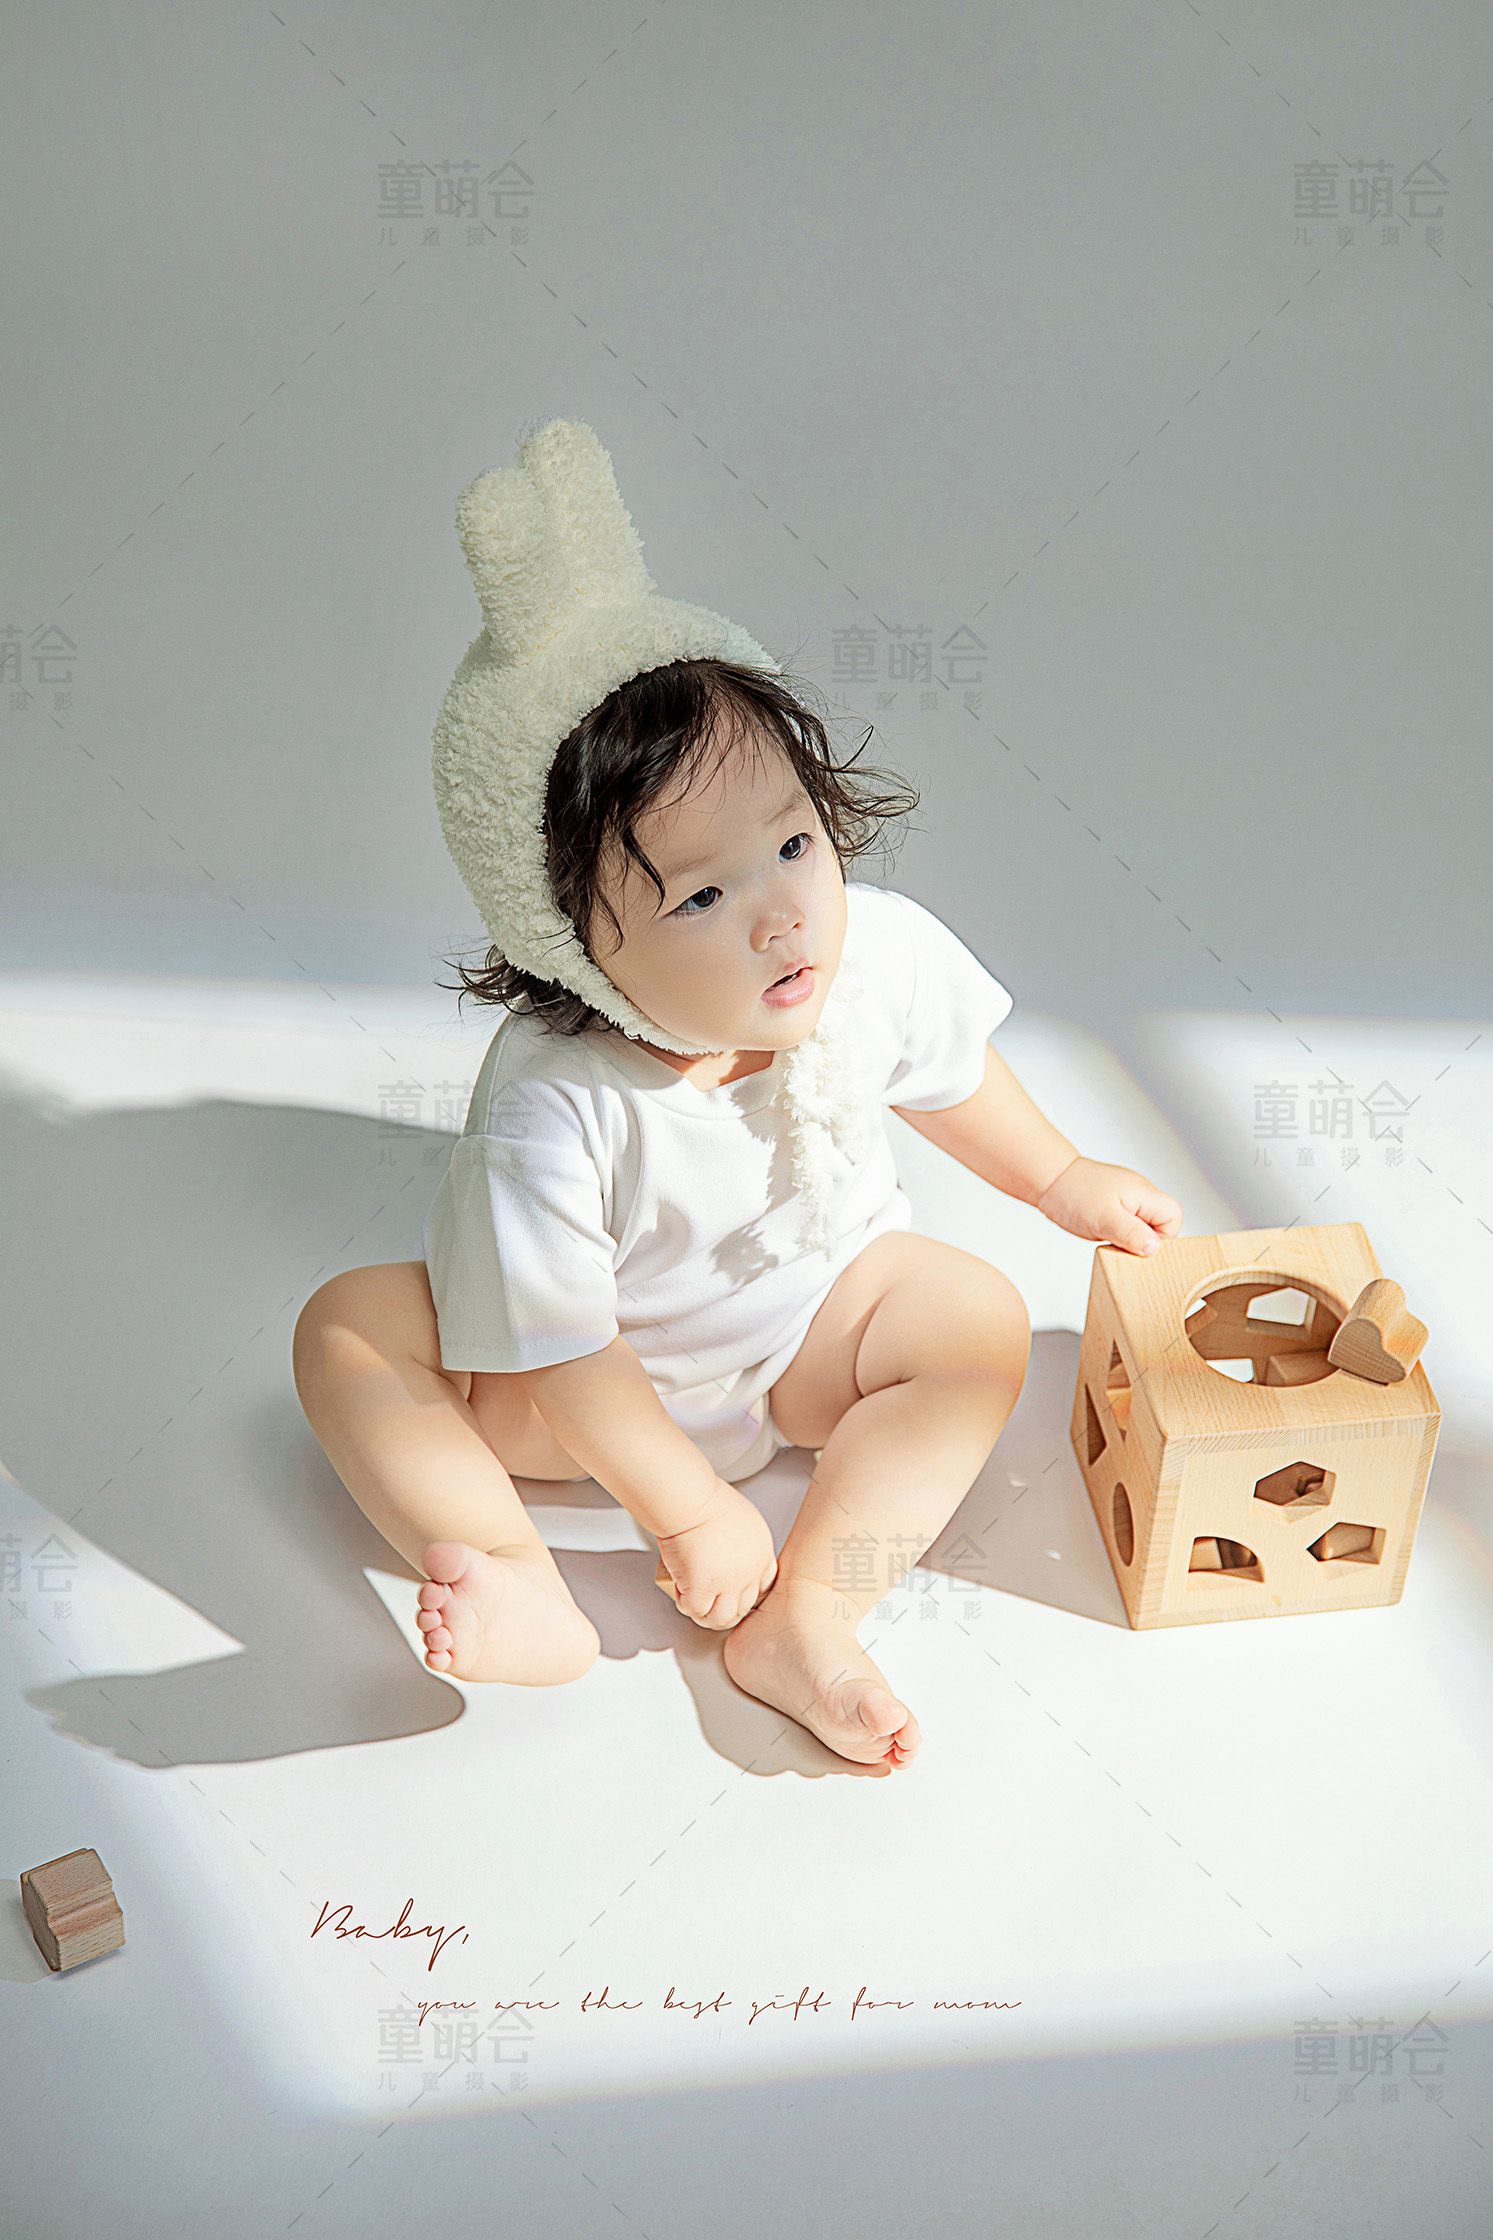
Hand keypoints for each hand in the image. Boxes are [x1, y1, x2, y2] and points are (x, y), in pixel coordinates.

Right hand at [652, 1477, 778, 1630]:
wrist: (691, 1501)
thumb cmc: (708, 1500)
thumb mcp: (743, 1519)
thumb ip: (742, 1541)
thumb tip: (728, 1554)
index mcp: (761, 1554)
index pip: (763, 1588)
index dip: (745, 1594)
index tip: (732, 1592)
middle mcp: (749, 1573)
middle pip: (743, 1608)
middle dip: (725, 1609)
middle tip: (710, 1602)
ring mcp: (727, 1584)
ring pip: (721, 1618)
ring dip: (707, 1615)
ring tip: (695, 1604)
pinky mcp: (702, 1589)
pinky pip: (695, 1610)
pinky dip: (685, 1605)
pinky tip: (680, 1593)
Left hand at [1036, 1155, 1182, 1256]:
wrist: (1049, 1177)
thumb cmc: (1073, 1192)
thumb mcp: (1104, 1218)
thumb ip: (1132, 1233)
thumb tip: (1155, 1248)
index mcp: (1145, 1194)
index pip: (1174, 1219)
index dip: (1162, 1238)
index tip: (1138, 1244)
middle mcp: (1141, 1195)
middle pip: (1161, 1225)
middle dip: (1144, 1241)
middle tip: (1121, 1242)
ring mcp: (1128, 1200)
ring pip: (1143, 1228)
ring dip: (1129, 1239)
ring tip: (1108, 1236)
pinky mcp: (1115, 1206)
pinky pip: (1128, 1226)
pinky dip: (1118, 1234)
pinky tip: (1102, 1232)